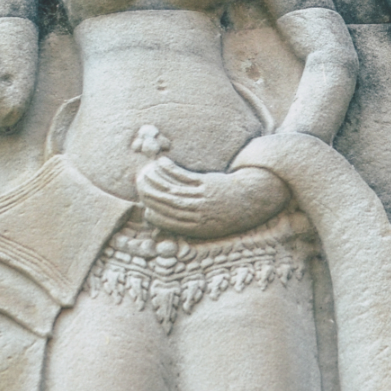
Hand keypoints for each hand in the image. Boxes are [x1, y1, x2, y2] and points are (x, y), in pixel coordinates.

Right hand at [137, 157, 289, 239]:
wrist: (251, 202)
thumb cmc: (227, 215)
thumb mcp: (209, 227)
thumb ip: (190, 225)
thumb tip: (173, 225)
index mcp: (196, 227)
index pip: (168, 221)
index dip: (154, 214)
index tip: (145, 208)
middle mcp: (197, 214)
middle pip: (166, 203)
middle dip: (149, 193)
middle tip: (139, 183)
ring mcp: (202, 198)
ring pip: (171, 189)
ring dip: (155, 179)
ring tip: (145, 171)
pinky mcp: (207, 183)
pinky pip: (183, 176)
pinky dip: (169, 169)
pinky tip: (161, 163)